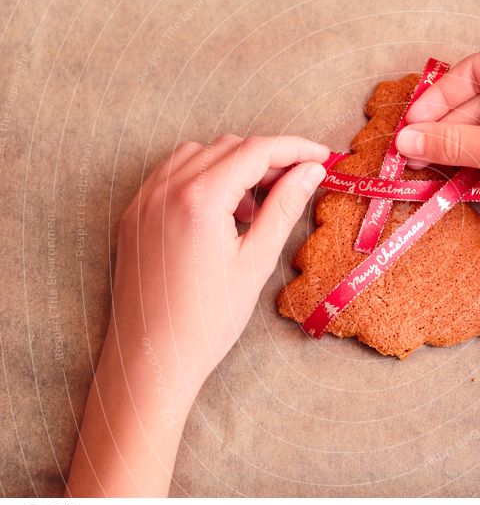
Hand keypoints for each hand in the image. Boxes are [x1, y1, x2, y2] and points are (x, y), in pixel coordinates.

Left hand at [66, 135, 327, 496]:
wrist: (151, 358)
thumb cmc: (207, 320)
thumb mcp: (256, 262)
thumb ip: (284, 208)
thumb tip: (310, 171)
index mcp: (200, 199)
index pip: (256, 151)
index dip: (294, 148)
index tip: (321, 156)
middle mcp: (166, 188)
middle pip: (228, 147)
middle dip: (267, 157)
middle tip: (296, 182)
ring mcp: (144, 199)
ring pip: (198, 154)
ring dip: (233, 165)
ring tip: (253, 206)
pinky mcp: (133, 214)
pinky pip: (171, 174)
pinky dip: (202, 177)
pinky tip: (220, 211)